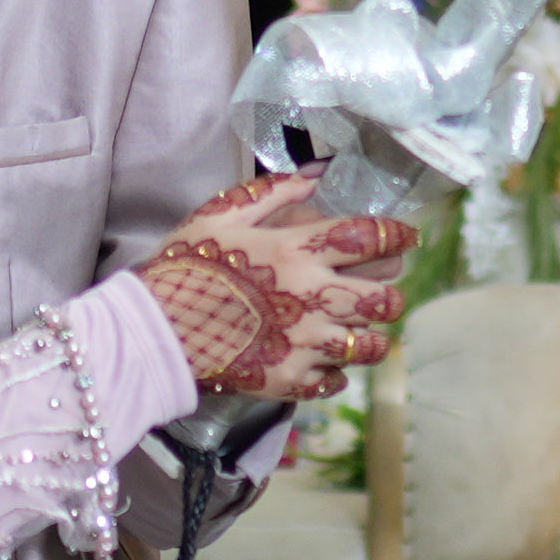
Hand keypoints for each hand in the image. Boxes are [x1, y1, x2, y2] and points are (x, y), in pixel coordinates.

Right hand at [137, 172, 413, 399]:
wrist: (150, 328)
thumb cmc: (185, 264)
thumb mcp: (221, 214)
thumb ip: (272, 194)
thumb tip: (314, 178)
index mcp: (295, 252)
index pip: (370, 239)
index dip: (399, 236)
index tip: (409, 237)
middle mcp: (309, 298)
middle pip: (383, 300)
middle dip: (392, 295)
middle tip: (385, 293)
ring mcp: (302, 344)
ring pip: (368, 346)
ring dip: (372, 338)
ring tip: (362, 332)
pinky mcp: (289, 380)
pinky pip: (335, 380)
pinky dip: (337, 372)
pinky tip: (326, 362)